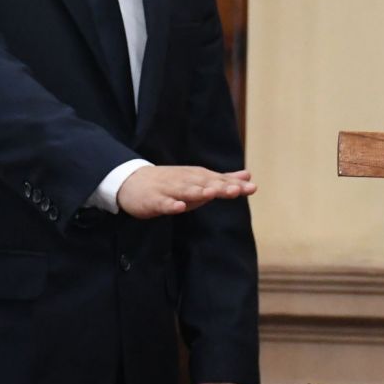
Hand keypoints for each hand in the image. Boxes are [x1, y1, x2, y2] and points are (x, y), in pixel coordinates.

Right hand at [117, 166, 255, 217]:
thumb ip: (224, 179)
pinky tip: (179, 207)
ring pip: (185, 191)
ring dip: (198, 192)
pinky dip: (171, 204)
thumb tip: (249, 176)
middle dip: (220, 187)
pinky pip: (163, 203)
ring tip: (212, 193)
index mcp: (197, 177)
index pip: (218, 180)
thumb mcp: (199, 179)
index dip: (234, 184)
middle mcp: (185, 181)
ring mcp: (169, 189)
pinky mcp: (154, 200)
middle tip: (237, 190)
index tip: (252, 188)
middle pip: (204, 184)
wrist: (132, 181)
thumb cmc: (172, 182)